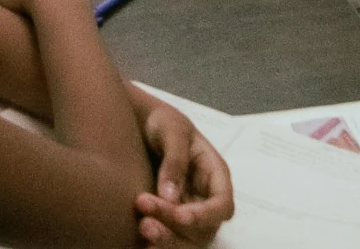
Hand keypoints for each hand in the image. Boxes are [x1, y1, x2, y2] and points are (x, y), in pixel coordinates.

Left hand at [136, 103, 233, 245]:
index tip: (180, 215)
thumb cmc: (162, 122)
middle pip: (204, 229)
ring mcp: (187, 212)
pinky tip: (141, 242)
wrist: (138, 124)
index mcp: (215, 175)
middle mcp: (205, 199)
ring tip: (142, 228)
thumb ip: (174, 160)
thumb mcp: (171, 130)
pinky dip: (158, 243)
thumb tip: (171, 196)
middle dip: (177, 229)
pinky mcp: (168, 220)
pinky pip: (170, 238)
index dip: (205, 215)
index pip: (222, 205)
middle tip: (146, 222)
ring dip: (167, 240)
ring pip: (187, 240)